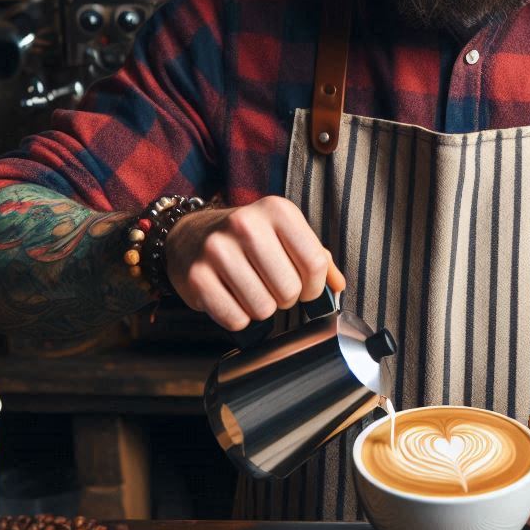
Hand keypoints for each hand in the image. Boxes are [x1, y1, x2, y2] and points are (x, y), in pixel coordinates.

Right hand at [165, 195, 345, 331]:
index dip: (315, 286)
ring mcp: (218, 250)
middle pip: (289, 289)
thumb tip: (338, 285)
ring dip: (262, 310)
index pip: (314, 262)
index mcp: (277, 210)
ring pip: (263, 308)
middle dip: (287, 298)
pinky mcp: (197, 277)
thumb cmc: (248, 239)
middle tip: (273, 288)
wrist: (191, 235)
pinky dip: (239, 318)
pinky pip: (235, 319)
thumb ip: (317, 257)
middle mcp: (246, 224)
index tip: (306, 288)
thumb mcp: (285, 234)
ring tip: (252, 291)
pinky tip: (233, 299)